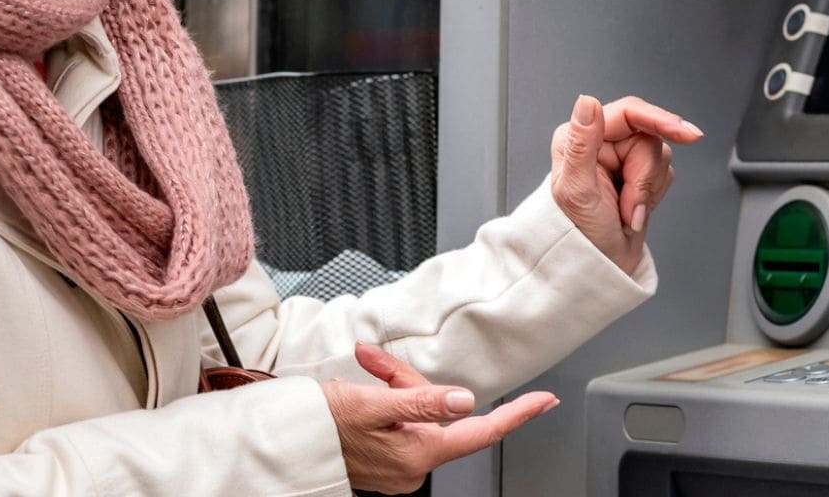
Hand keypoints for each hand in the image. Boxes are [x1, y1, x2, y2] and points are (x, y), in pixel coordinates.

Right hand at [321, 343, 557, 494]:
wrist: (284, 444)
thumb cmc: (320, 425)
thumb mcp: (371, 403)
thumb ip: (419, 401)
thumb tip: (464, 400)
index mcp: (419, 453)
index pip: (480, 431)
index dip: (516, 415)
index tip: (545, 401)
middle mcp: (414, 465)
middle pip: (438, 412)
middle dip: (409, 381)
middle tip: (374, 364)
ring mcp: (399, 465)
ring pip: (417, 412)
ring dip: (392, 386)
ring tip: (361, 372)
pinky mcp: (386, 460)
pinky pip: (400, 422)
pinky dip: (384, 400)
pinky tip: (361, 394)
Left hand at [550, 94, 702, 274]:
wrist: (599, 264)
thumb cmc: (580, 233)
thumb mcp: (576, 190)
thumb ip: (581, 143)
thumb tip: (587, 102)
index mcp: (578, 137)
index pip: (628, 113)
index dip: (660, 120)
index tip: (688, 134)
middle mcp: (599, 142)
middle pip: (649, 137)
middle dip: (644, 176)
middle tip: (629, 205)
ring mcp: (621, 158)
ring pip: (660, 156)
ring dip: (647, 190)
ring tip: (627, 212)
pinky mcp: (638, 173)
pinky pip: (665, 173)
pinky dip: (653, 195)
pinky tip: (635, 209)